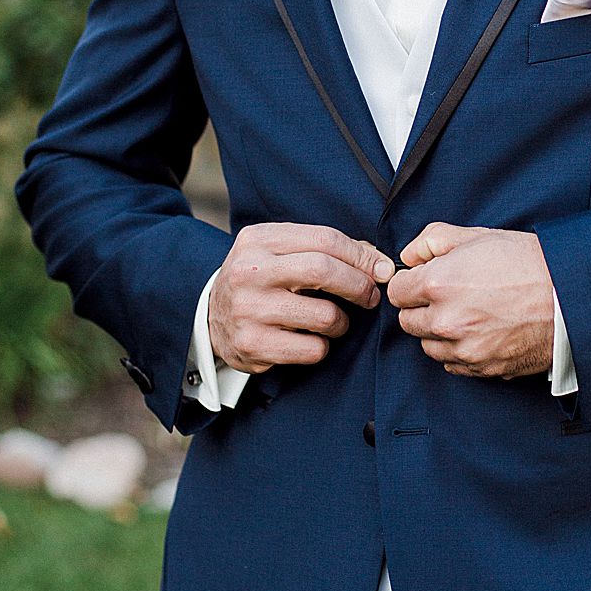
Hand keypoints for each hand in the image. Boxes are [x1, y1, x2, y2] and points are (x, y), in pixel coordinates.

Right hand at [208, 223, 393, 372]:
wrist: (210, 318)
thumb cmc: (260, 281)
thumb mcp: (280, 252)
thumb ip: (324, 250)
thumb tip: (378, 263)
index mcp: (259, 240)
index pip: (325, 240)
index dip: (362, 255)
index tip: (380, 269)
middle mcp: (249, 272)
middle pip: (324, 271)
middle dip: (359, 285)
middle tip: (370, 296)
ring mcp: (248, 310)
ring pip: (325, 315)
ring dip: (342, 322)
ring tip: (333, 321)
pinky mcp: (252, 345)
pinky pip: (313, 350)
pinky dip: (322, 347)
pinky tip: (310, 340)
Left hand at [386, 222, 554, 377]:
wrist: (570, 297)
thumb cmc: (528, 263)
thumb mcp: (478, 236)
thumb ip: (433, 240)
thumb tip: (410, 256)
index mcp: (438, 284)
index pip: (396, 291)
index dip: (410, 283)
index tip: (425, 281)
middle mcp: (445, 321)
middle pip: (408, 322)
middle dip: (422, 308)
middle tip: (449, 296)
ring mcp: (464, 349)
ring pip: (429, 346)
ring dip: (439, 333)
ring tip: (468, 314)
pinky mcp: (482, 368)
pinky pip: (453, 364)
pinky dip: (460, 351)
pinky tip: (481, 332)